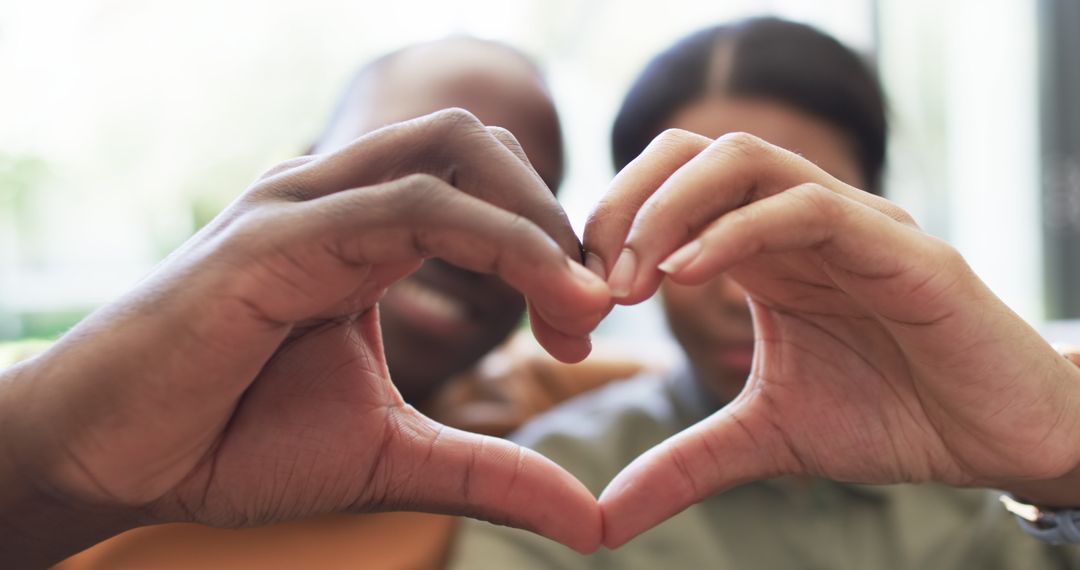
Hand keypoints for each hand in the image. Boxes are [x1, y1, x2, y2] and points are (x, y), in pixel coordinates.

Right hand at [0, 109, 609, 564]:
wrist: (115, 459)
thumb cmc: (236, 444)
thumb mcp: (395, 458)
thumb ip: (493, 473)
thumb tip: (591, 521)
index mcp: (362, 234)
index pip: (484, 188)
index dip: (554, 247)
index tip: (587, 331)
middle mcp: (336, 200)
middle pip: (479, 146)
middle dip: (556, 219)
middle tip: (591, 313)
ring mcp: (303, 206)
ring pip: (452, 154)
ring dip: (536, 221)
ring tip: (577, 305)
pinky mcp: (275, 235)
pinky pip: (407, 205)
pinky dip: (492, 239)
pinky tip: (539, 298)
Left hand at [585, 130, 1079, 546]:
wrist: (999, 440)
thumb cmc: (893, 416)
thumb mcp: (765, 439)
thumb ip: (686, 464)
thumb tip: (603, 521)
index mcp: (764, 248)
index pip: (669, 188)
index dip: (610, 229)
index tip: (577, 303)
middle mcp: (799, 221)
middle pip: (692, 150)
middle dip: (624, 204)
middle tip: (591, 284)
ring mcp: (851, 223)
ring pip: (743, 160)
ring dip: (667, 211)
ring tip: (628, 284)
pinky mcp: (900, 249)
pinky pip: (806, 209)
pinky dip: (734, 233)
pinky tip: (685, 278)